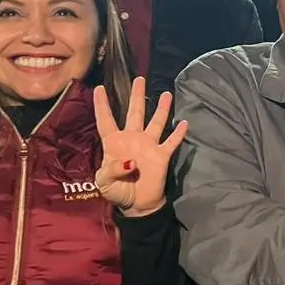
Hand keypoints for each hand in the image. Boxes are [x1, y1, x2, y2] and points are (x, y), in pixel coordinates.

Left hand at [93, 77, 188, 216]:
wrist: (137, 204)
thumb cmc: (117, 191)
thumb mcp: (104, 183)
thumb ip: (111, 170)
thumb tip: (130, 162)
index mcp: (114, 143)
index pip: (106, 120)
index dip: (102, 105)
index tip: (99, 88)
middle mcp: (132, 139)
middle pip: (134, 113)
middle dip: (137, 95)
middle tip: (139, 79)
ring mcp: (148, 145)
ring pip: (156, 122)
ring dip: (161, 108)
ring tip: (166, 93)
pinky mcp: (162, 155)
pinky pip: (171, 142)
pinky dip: (178, 134)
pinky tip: (184, 122)